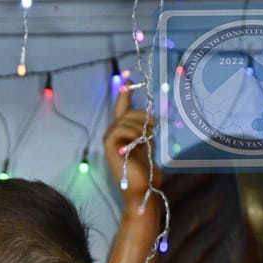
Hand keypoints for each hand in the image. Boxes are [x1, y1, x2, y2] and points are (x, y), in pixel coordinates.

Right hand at [103, 86, 160, 202]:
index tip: (129, 75)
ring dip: (141, 126)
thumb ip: (144, 129)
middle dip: (142, 116)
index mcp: (121, 132)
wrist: (142, 187)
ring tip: (148, 138)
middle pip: (126, 111)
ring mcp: (109, 139)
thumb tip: (149, 115)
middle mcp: (112, 133)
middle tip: (153, 128)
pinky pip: (120, 128)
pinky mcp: (110, 145)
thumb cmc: (146, 169)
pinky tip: (138, 142)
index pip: (121, 106)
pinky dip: (132, 132)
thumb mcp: (147, 143)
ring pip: (125, 119)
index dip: (125, 90)